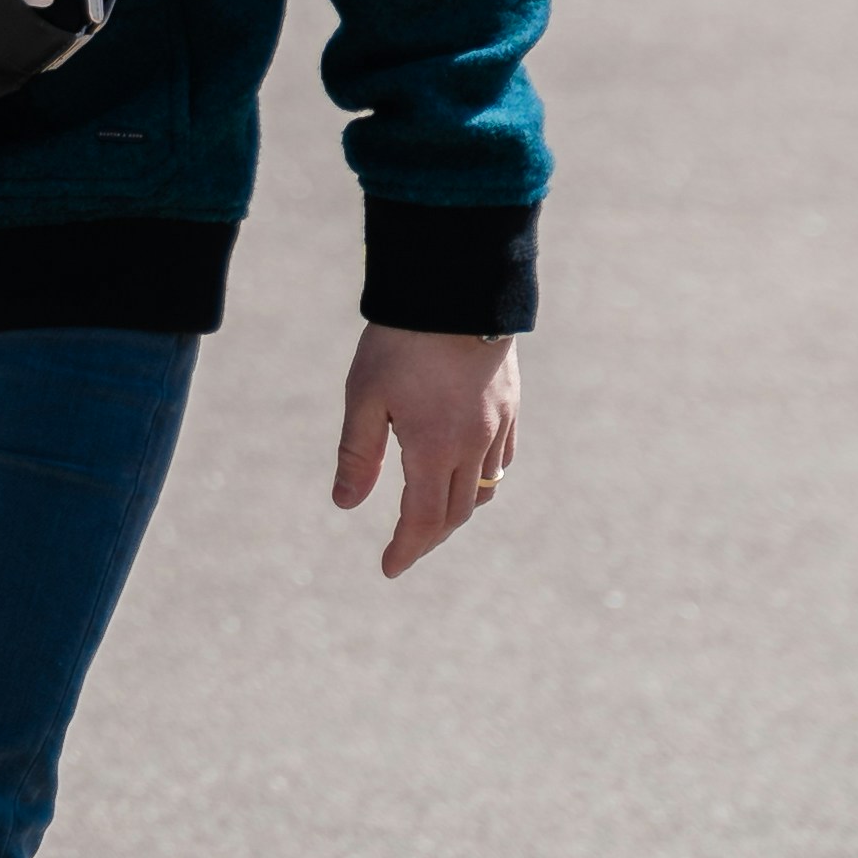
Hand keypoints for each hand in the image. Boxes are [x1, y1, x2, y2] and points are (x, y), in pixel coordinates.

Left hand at [332, 326, 522, 579]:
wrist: (456, 289)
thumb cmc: (401, 341)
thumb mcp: (365, 396)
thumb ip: (358, 454)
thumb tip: (346, 505)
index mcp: (434, 449)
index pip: (422, 521)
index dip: (405, 549)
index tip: (388, 568)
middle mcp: (472, 445)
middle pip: (456, 513)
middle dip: (428, 537)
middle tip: (405, 547)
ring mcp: (497, 425)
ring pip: (484, 490)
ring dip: (458, 511)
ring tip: (433, 515)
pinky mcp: (511, 405)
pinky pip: (502, 459)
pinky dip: (485, 479)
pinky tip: (469, 474)